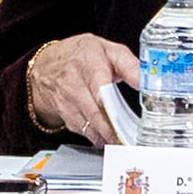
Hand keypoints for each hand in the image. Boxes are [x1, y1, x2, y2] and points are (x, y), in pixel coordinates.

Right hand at [25, 34, 139, 138]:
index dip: (107, 100)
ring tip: (125, 143)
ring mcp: (68, 103)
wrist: (45, 65)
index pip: (98, 85)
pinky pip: (85, 132)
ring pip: (90, 126)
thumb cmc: (79, 56)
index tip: (117, 113)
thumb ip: (129, 65)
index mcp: (88, 63)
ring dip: (108, 138)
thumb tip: (147, 80)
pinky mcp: (66, 116)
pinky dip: (99, 138)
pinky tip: (110, 139)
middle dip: (114, 129)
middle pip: (95, 112)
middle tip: (131, 139)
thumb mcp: (106, 49)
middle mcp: (74, 84)